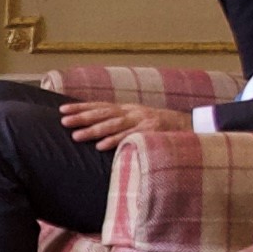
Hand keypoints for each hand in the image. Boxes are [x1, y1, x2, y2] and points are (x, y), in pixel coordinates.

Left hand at [57, 100, 180, 150]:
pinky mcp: (150, 132)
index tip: (62, 109)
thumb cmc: (161, 126)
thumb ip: (121, 122)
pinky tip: (101, 146)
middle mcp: (132, 112)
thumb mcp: (139, 119)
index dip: (81, 107)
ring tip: (76, 135)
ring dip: (94, 130)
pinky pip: (129, 137)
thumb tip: (98, 128)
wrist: (190, 125)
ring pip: (113, 124)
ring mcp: (141, 121)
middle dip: (82, 116)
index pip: (100, 105)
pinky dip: (115, 141)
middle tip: (63, 120)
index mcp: (127, 109)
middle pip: (103, 113)